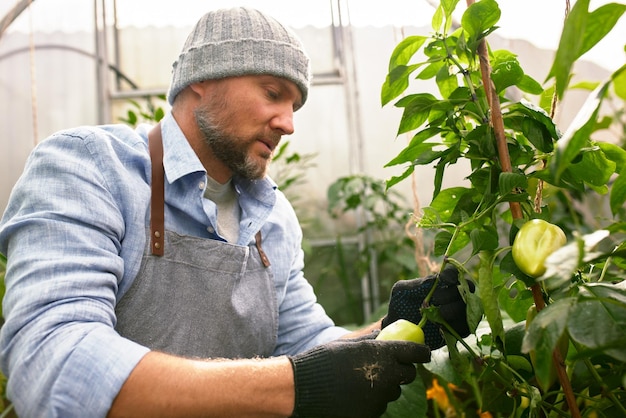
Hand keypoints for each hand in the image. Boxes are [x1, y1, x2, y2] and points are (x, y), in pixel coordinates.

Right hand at [289, 338, 429, 417]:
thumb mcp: (349, 344)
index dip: (421, 352)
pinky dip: (373, 399)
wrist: (304, 387)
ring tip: (364, 381)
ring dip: (386, 386)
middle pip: (409, 374)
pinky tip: (356, 393)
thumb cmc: (325, 360)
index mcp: (382, 353)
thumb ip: (371, 339)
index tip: (422, 353)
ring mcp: (380, 397)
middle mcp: (386, 375)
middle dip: (402, 370)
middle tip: (389, 367)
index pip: (415, 352)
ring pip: (394, 391)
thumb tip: (384, 331)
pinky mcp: (372, 413)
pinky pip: (380, 405)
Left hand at [382, 265, 474, 349]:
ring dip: (456, 310)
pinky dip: (457, 326)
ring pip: (469, 309)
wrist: (397, 327)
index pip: (454, 273)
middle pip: (466, 289)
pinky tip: (443, 326)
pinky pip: (466, 328)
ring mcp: (457, 314)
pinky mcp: (457, 330)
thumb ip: (417, 283)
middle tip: (437, 299)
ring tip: (441, 314)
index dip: (452, 275)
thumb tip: (435, 279)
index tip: (443, 279)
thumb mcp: (402, 290)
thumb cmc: (399, 304)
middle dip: (453, 293)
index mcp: (441, 283)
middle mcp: (453, 296)